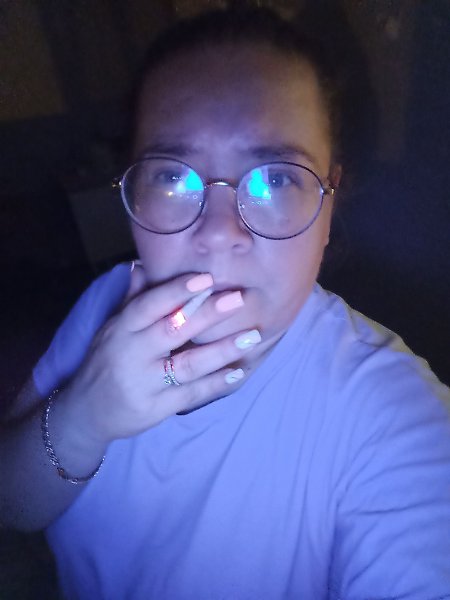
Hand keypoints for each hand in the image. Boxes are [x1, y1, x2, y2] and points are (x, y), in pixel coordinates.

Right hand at [60, 266, 260, 444]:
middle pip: (173, 331)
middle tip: (239, 299)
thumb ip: (133, 299)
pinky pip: (190, 394)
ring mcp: (143, 384)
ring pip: (187, 364)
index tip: (207, 278)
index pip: (149, 305)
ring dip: (222, 350)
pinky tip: (238, 371)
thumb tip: (143, 263)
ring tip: (251, 336)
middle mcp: (131, 354)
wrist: (87, 411)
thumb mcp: (112, 328)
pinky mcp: (155, 409)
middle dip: (208, 314)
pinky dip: (215, 383)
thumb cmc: (106, 360)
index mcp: (121, 329)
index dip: (177, 291)